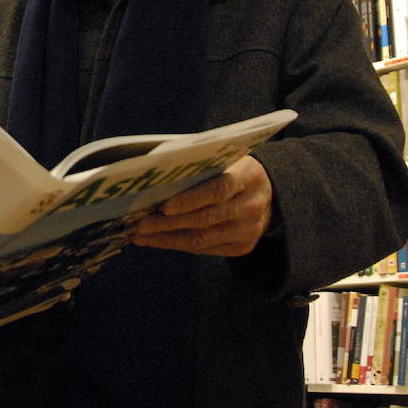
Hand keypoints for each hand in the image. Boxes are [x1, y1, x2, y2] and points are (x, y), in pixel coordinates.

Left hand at [131, 155, 272, 256]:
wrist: (267, 192)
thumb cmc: (231, 168)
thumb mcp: (223, 158)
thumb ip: (198, 164)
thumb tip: (154, 174)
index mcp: (249, 176)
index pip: (219, 189)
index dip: (191, 199)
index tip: (164, 205)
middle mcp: (252, 205)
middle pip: (207, 217)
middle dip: (169, 223)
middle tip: (140, 223)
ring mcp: (249, 229)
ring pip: (203, 239)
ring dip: (168, 238)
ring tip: (140, 235)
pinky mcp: (243, 246)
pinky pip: (206, 249)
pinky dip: (178, 245)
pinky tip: (157, 240)